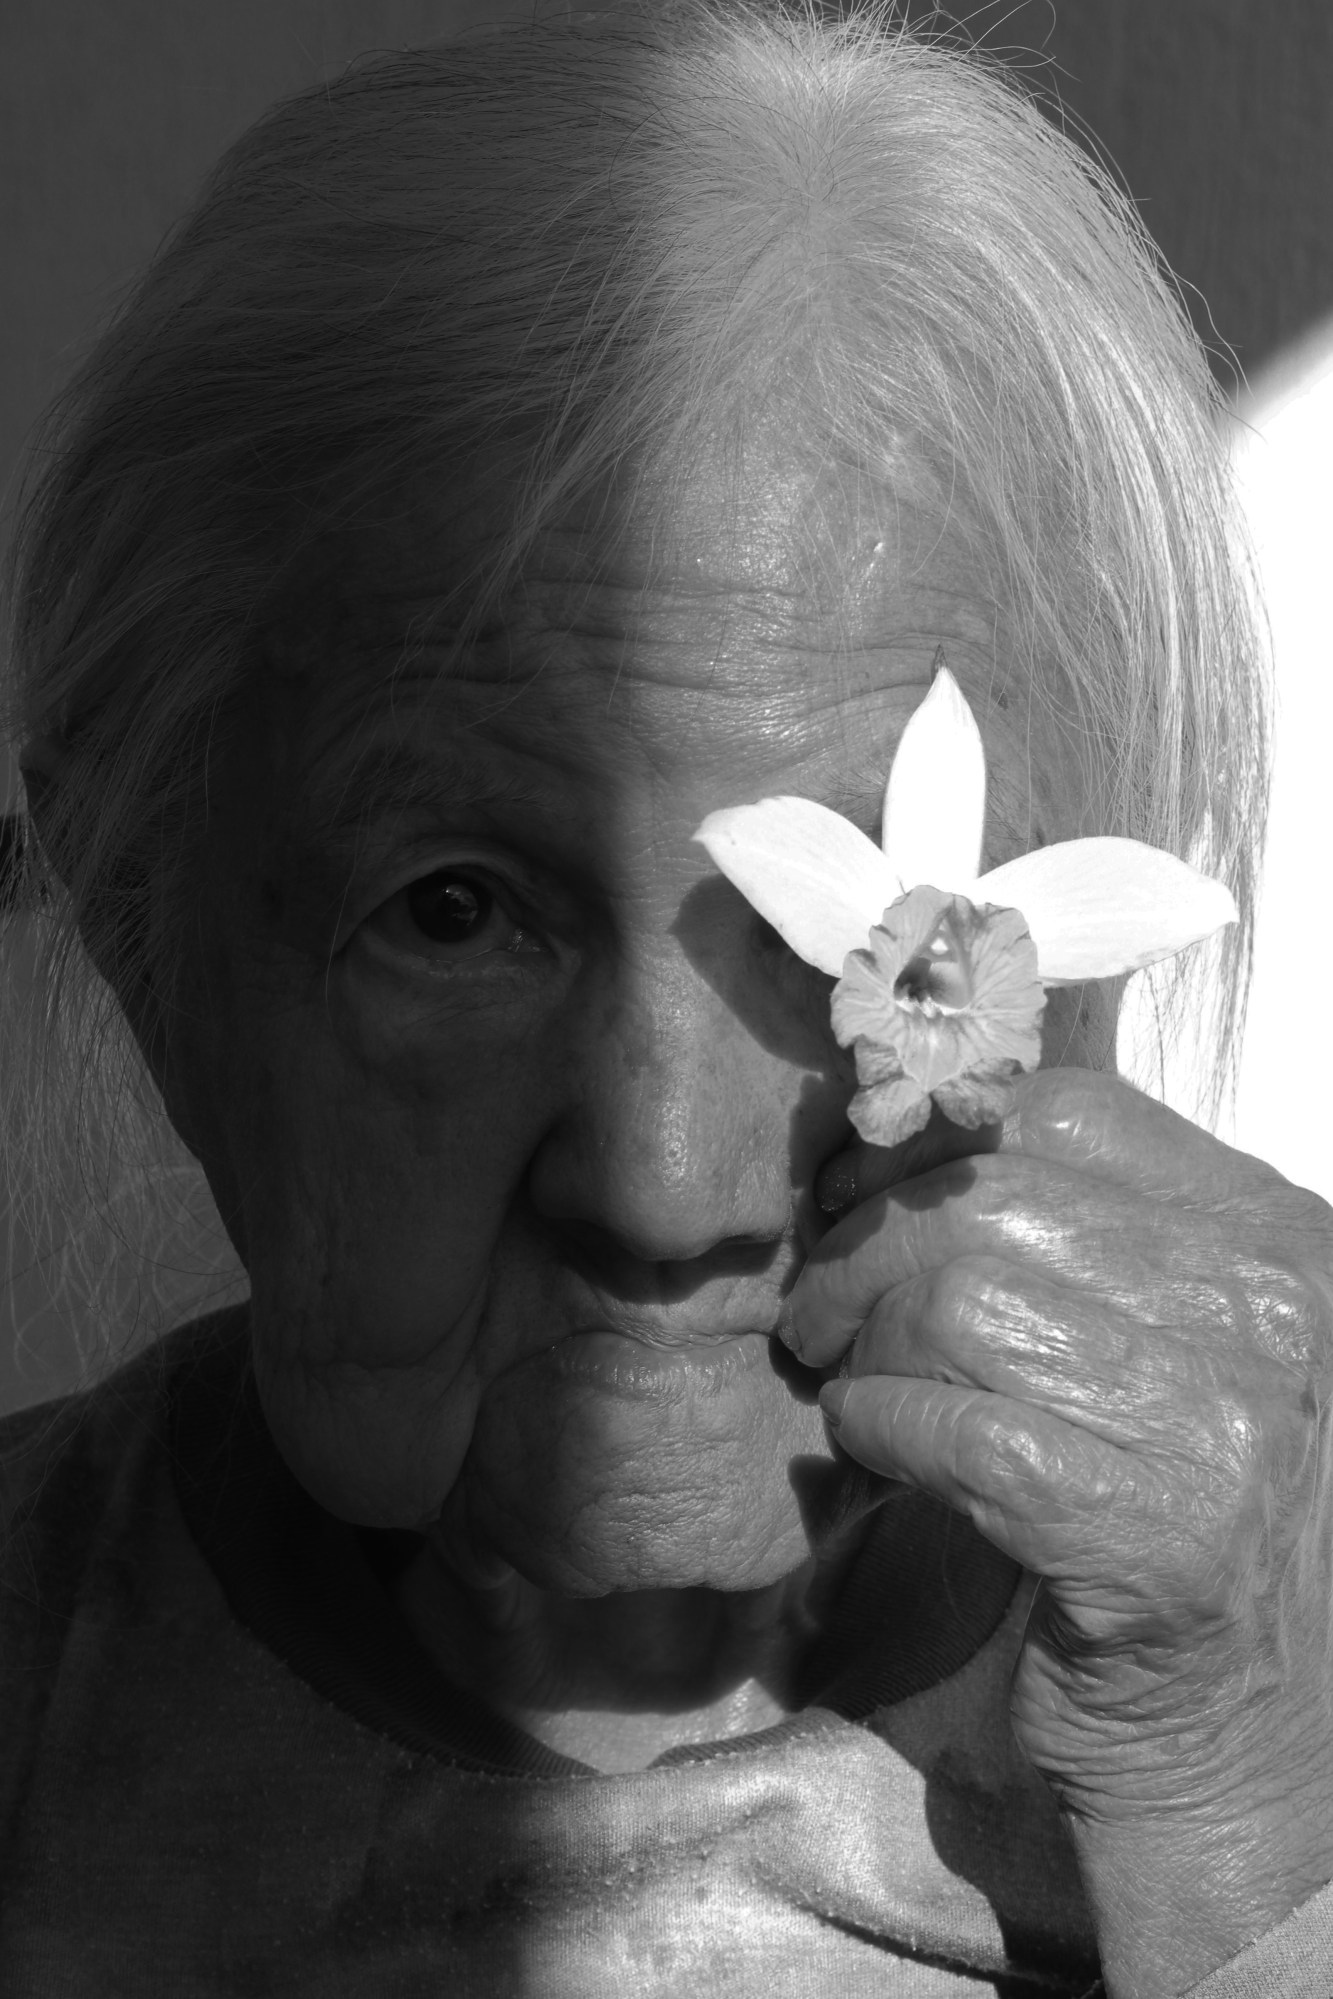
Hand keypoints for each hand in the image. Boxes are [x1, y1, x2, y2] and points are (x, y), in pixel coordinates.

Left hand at [788, 1069, 1332, 1997]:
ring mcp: (1221, 1419)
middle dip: (866, 1245)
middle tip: (818, 1309)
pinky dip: (876, 1429)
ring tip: (846, 1386)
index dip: (932, 1143)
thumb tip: (899, 1145)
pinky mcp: (1147, 1532)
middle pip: (993, 1195)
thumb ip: (1081, 1240)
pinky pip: (947, 1423)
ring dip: (863, 1343)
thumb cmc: (1184, 1530)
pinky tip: (872, 1455)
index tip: (858, 1195)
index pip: (1069, 1110)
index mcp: (1277, 1238)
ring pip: (957, 1297)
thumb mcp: (1166, 1350)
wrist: (1251, 1756)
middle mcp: (1271, 1308)